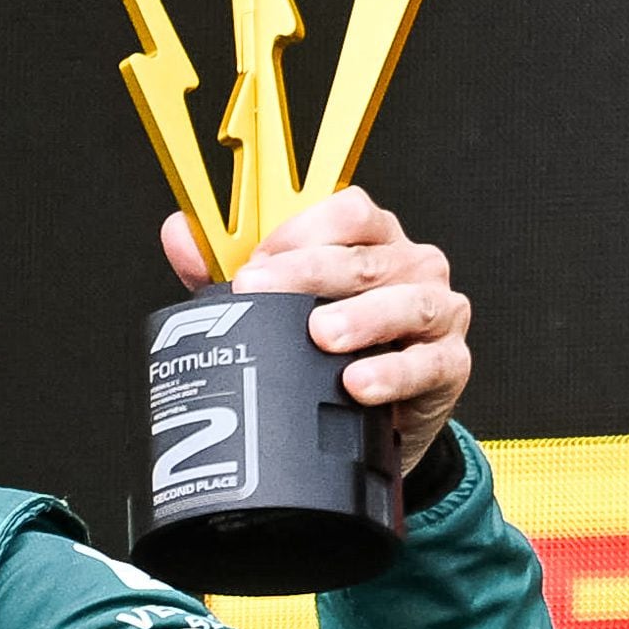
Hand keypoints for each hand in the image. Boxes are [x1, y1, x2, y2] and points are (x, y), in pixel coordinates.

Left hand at [160, 186, 470, 471]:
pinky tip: (359, 383)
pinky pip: (429, 364)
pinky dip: (393, 373)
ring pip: (407, 303)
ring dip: (362, 318)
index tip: (256, 259)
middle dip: (310, 273)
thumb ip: (225, 268)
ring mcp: (436, 313)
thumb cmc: (331, 349)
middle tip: (263, 292)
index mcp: (372, 240)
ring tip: (322, 336)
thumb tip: (179, 234)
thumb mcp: (278, 305)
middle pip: (366, 257)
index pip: (348, 211)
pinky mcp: (449, 364)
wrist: (376, 417)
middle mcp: (410, 266)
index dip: (300, 230)